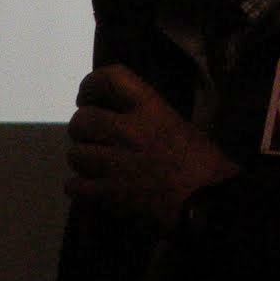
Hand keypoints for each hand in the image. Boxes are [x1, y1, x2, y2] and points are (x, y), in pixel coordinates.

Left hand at [64, 66, 239, 233]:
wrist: (205, 201)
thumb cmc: (200, 161)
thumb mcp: (177, 123)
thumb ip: (146, 115)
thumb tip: (119, 114)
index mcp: (150, 108)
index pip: (110, 79)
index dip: (91, 84)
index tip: (87, 97)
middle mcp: (128, 130)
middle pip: (82, 119)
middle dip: (82, 128)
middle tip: (91, 136)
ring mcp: (116, 163)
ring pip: (75, 154)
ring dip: (81, 159)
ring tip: (93, 164)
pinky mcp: (109, 194)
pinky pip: (74, 185)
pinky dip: (78, 187)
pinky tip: (89, 188)